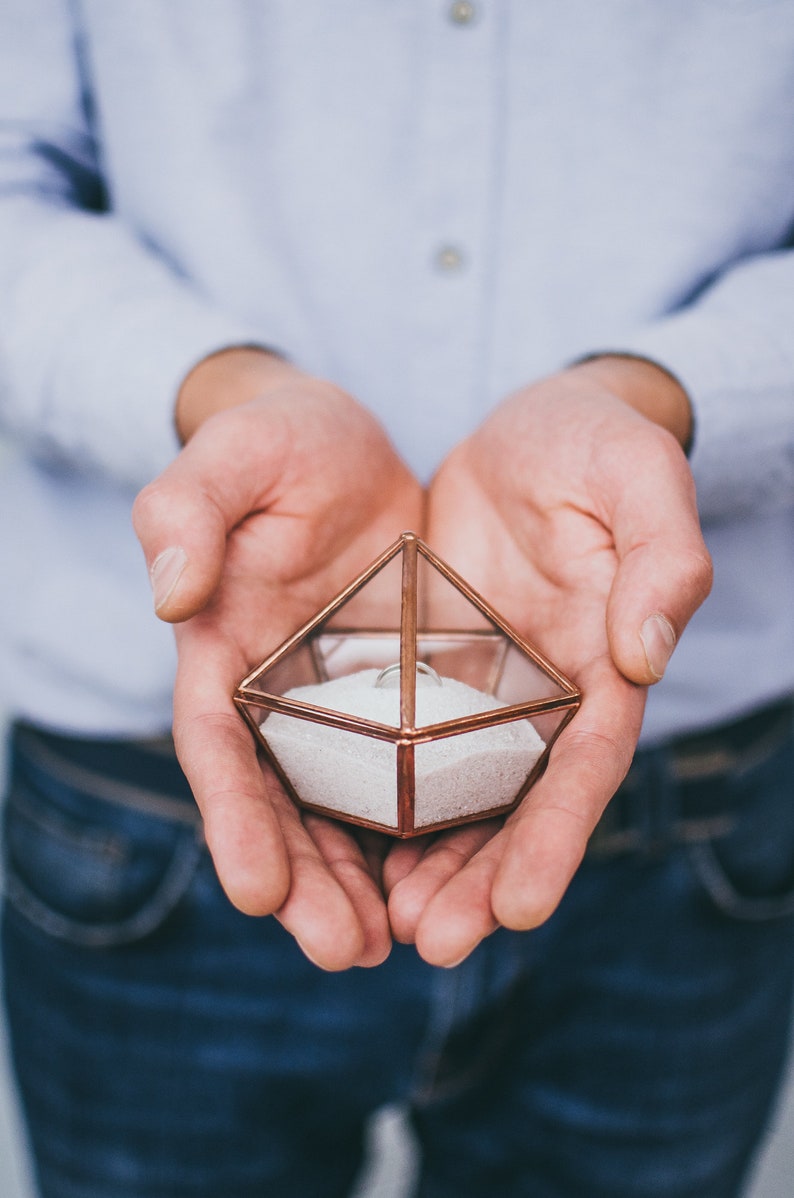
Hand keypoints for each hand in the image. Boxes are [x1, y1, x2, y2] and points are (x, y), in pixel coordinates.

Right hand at [133, 349, 422, 968]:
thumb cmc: (276, 443)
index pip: (218, 747)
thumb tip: (171, 595)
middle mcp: (278, 693)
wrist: (341, 441)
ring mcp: (340, 699)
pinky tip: (453, 875)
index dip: (235, 820)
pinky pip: (416, 769)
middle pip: (284, 803)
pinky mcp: (402, 691)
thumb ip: (186, 514)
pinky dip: (425, 827)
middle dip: (308, 882)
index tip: (255, 893)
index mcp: (224, 650)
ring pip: (347, 807)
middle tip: (347, 953)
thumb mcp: (231, 458)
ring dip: (367, 880)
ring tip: (403, 945)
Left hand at [385, 358, 712, 965]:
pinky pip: (400, 743)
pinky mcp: (428, 667)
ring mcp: (483, 688)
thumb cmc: (598, 445)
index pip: (584, 767)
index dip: (555, 837)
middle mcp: (543, 696)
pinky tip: (344, 845)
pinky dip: (381, 797)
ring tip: (381, 926)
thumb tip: (649, 651)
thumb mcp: (638, 475)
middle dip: (481, 879)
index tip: (519, 909)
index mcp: (601, 665)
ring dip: (427, 863)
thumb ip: (660, 555)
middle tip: (435, 943)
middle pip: (516, 805)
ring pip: (456, 794)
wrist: (534, 429)